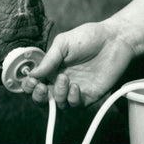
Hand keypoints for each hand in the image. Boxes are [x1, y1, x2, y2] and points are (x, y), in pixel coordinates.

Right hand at [20, 19, 134, 107]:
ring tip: (65, 79)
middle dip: (38, 97)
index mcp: (51, 68)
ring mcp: (74, 89)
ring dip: (57, 95)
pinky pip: (76, 106)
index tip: (31, 80)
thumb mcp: (63, 43)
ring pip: (58, 105)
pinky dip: (72, 99)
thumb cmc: (88, 37)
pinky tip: (76, 86)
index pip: (34, 83)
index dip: (29, 86)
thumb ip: (48, 59)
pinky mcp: (89, 95)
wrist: (115, 40)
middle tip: (42, 87)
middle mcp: (60, 81)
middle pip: (43, 99)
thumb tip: (32, 74)